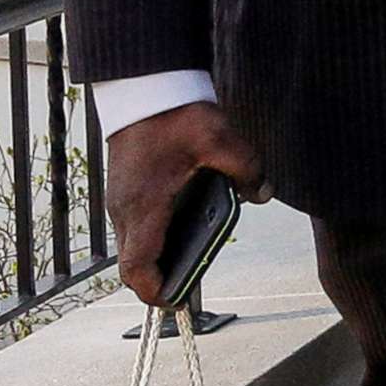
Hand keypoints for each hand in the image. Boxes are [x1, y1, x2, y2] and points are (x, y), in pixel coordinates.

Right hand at [103, 102, 269, 305]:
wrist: (145, 86)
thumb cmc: (175, 113)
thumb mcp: (220, 139)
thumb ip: (247, 169)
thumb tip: (264, 193)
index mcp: (144, 206)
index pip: (136, 267)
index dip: (155, 291)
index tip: (177, 300)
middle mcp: (124, 209)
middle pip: (134, 261)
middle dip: (161, 277)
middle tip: (192, 283)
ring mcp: (121, 199)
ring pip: (133, 243)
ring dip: (158, 255)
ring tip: (193, 257)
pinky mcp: (126, 188)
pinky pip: (136, 224)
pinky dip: (155, 234)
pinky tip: (185, 223)